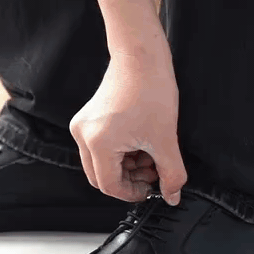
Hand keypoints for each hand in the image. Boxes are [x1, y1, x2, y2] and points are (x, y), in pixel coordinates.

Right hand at [70, 0, 187, 205]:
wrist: (141, 56)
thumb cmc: (151, 90)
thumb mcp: (166, 139)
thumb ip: (171, 174)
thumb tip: (172, 197)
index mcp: (98, 143)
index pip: (110, 186)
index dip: (133, 193)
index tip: (151, 189)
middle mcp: (83, 136)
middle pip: (101, 177)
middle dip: (129, 179)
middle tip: (153, 171)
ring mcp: (82, 126)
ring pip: (100, 164)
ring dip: (126, 166)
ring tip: (151, 154)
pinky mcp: (87, 119)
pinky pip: (99, 148)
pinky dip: (120, 152)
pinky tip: (140, 143)